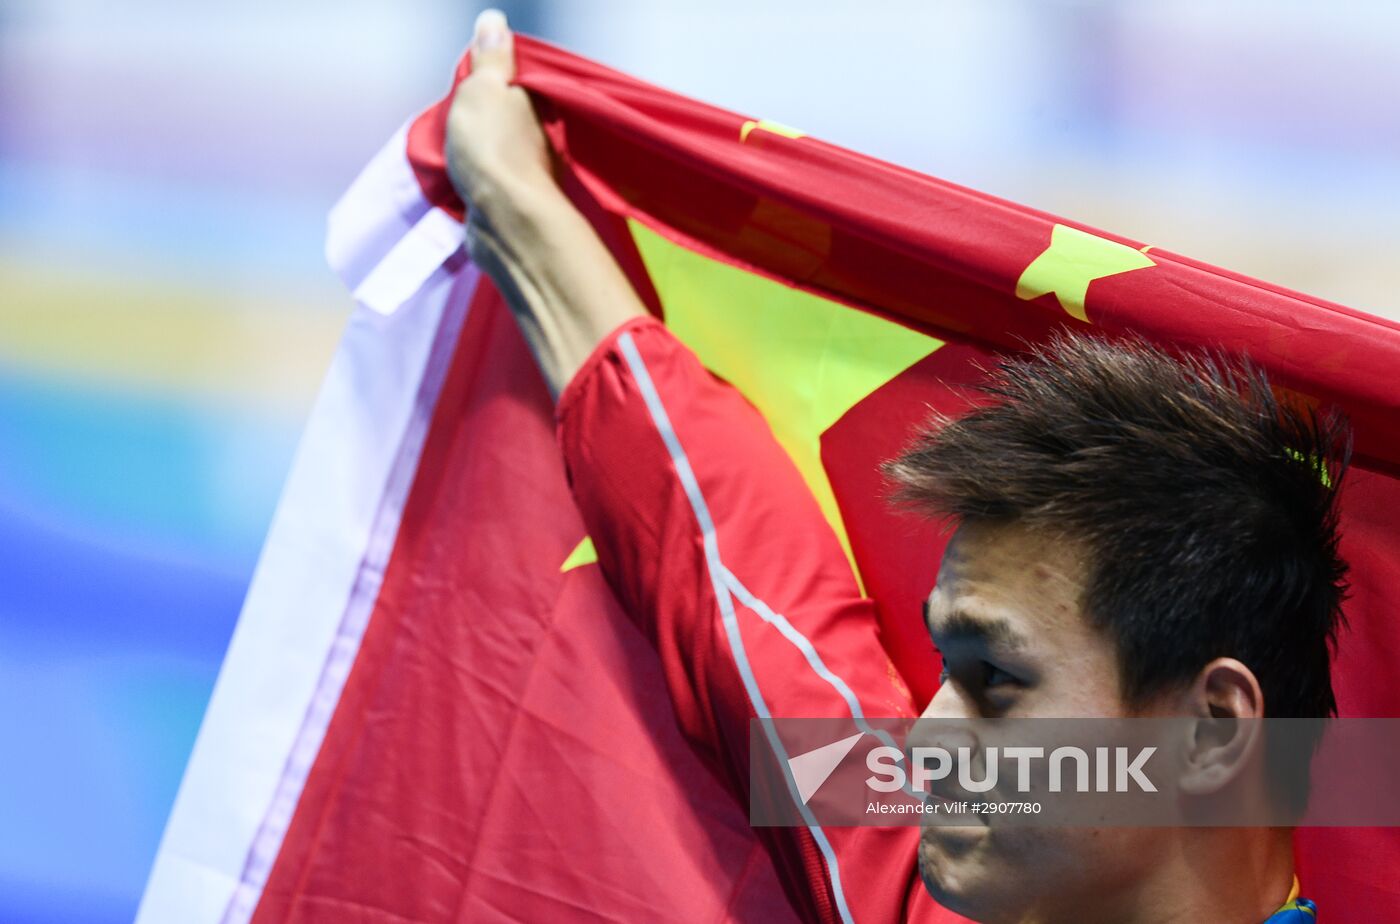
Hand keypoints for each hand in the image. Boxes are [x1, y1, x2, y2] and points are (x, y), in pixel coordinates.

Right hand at [445, 9, 552, 222]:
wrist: (505, 220)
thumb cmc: (492, 146)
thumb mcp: (483, 88)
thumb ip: (490, 56)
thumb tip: (495, 20)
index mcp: (537, 102)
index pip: (513, 80)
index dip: (487, 79)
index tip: (465, 85)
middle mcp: (541, 135)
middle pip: (505, 115)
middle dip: (481, 116)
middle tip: (453, 120)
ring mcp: (529, 169)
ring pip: (499, 149)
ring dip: (478, 151)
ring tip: (453, 150)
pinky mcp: (515, 200)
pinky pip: (493, 180)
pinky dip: (480, 178)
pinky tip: (463, 179)